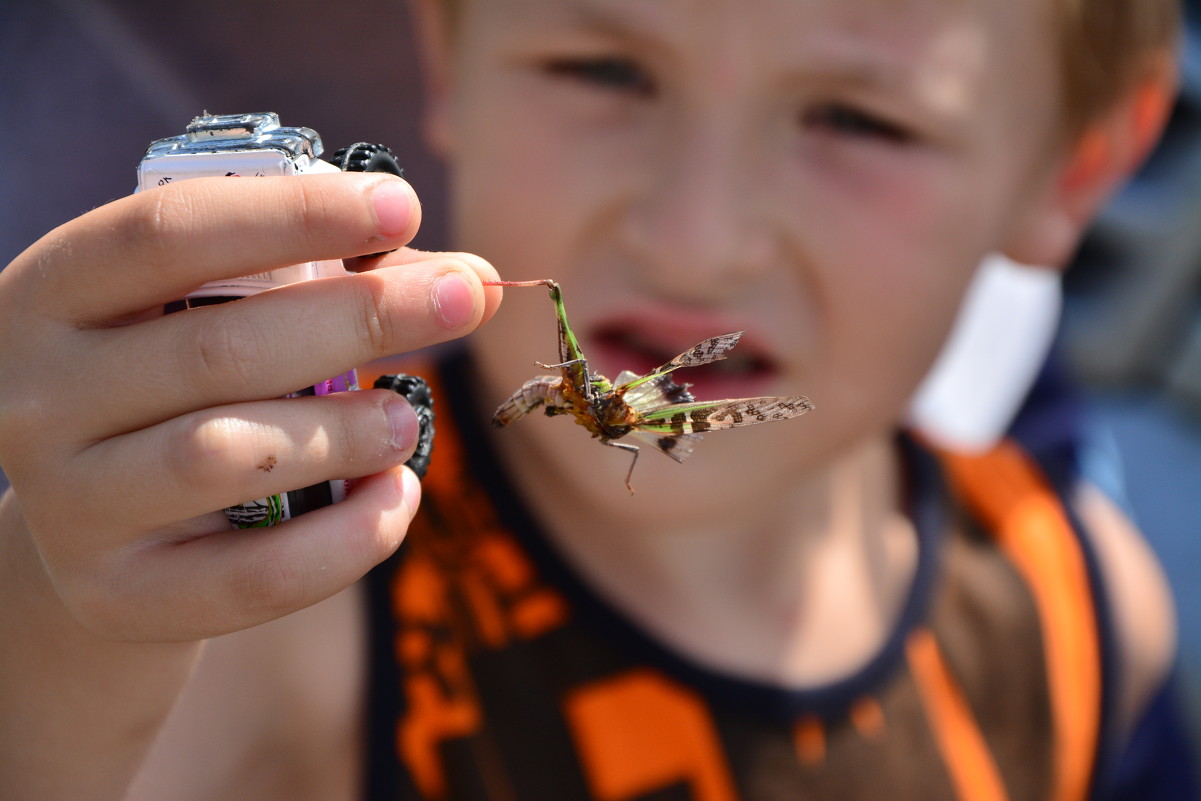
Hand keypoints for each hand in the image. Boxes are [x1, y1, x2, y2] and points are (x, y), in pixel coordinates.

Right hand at [0, 173, 499, 641]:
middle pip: (219, 348)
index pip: (168, 233)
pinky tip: (399, 497)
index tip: (404, 207)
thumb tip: (467, 280)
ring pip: (229, 456)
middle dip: (362, 316)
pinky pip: (258, 575)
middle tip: (465, 300)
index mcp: (53, 294)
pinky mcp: (124, 595)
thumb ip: (329, 283)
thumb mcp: (219, 318)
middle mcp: (40, 396)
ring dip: (346, 431)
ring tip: (408, 419)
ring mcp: (71, 505)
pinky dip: (350, 536)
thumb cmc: (182, 393)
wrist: (105, 536)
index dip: (292, 213)